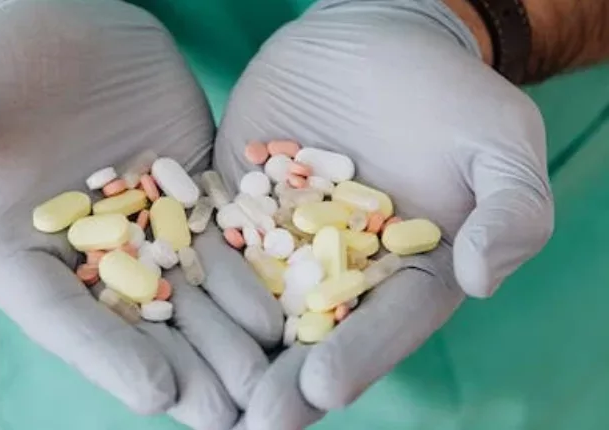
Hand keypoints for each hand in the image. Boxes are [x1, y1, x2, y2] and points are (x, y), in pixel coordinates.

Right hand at [0, 1, 282, 427]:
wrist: (62, 21)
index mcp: (21, 254)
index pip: (64, 317)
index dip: (108, 356)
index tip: (156, 392)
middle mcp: (87, 256)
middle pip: (137, 324)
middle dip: (185, 370)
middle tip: (230, 416)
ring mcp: (145, 229)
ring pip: (188, 295)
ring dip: (227, 342)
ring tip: (270, 385)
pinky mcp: (188, 196)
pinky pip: (221, 243)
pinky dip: (247, 279)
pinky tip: (282, 314)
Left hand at [213, 1, 553, 427]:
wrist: (374, 39)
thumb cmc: (447, 91)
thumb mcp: (499, 142)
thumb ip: (511, 212)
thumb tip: (481, 279)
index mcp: (406, 272)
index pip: (386, 324)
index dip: (359, 355)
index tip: (324, 388)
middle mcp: (339, 270)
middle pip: (312, 332)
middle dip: (282, 379)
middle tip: (253, 422)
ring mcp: (282, 239)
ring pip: (252, 299)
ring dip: (226, 346)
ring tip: (196, 389)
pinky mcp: (236, 204)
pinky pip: (210, 238)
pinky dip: (189, 270)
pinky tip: (156, 306)